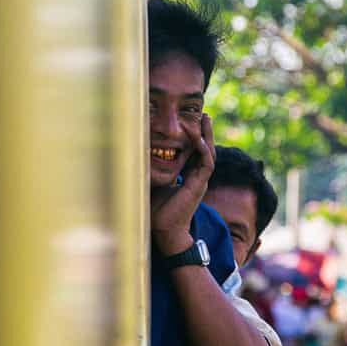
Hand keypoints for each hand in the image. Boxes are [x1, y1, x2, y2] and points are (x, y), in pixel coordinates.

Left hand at [151, 113, 215, 255]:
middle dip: (205, 131)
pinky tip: (198, 138)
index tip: (192, 121)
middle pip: (205, 149)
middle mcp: (197, 177)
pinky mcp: (199, 185)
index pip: (195, 152)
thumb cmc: (156, 210)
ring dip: (207, 136)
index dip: (195, 137)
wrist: (164, 231)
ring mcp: (200, 181)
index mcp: (188, 177)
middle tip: (204, 114)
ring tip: (205, 119)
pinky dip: (202, 150)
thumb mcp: (154, 183)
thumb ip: (153, 170)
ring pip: (209, 153)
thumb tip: (137, 153)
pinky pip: (206, 163)